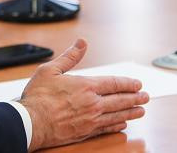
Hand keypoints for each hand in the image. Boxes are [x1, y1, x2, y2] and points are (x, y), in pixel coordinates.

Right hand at [20, 39, 148, 150]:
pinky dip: (116, 125)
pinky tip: (122, 124)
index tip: (138, 84)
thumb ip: (70, 57)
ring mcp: (90, 119)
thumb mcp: (51, 70)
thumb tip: (82, 43)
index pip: (115, 83)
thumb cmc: (38, 97)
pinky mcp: (85, 132)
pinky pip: (106, 128)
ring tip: (141, 111)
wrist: (30, 123)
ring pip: (116, 115)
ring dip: (131, 112)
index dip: (128, 83)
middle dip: (135, 98)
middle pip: (120, 100)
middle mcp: (92, 103)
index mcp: (86, 86)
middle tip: (146, 97)